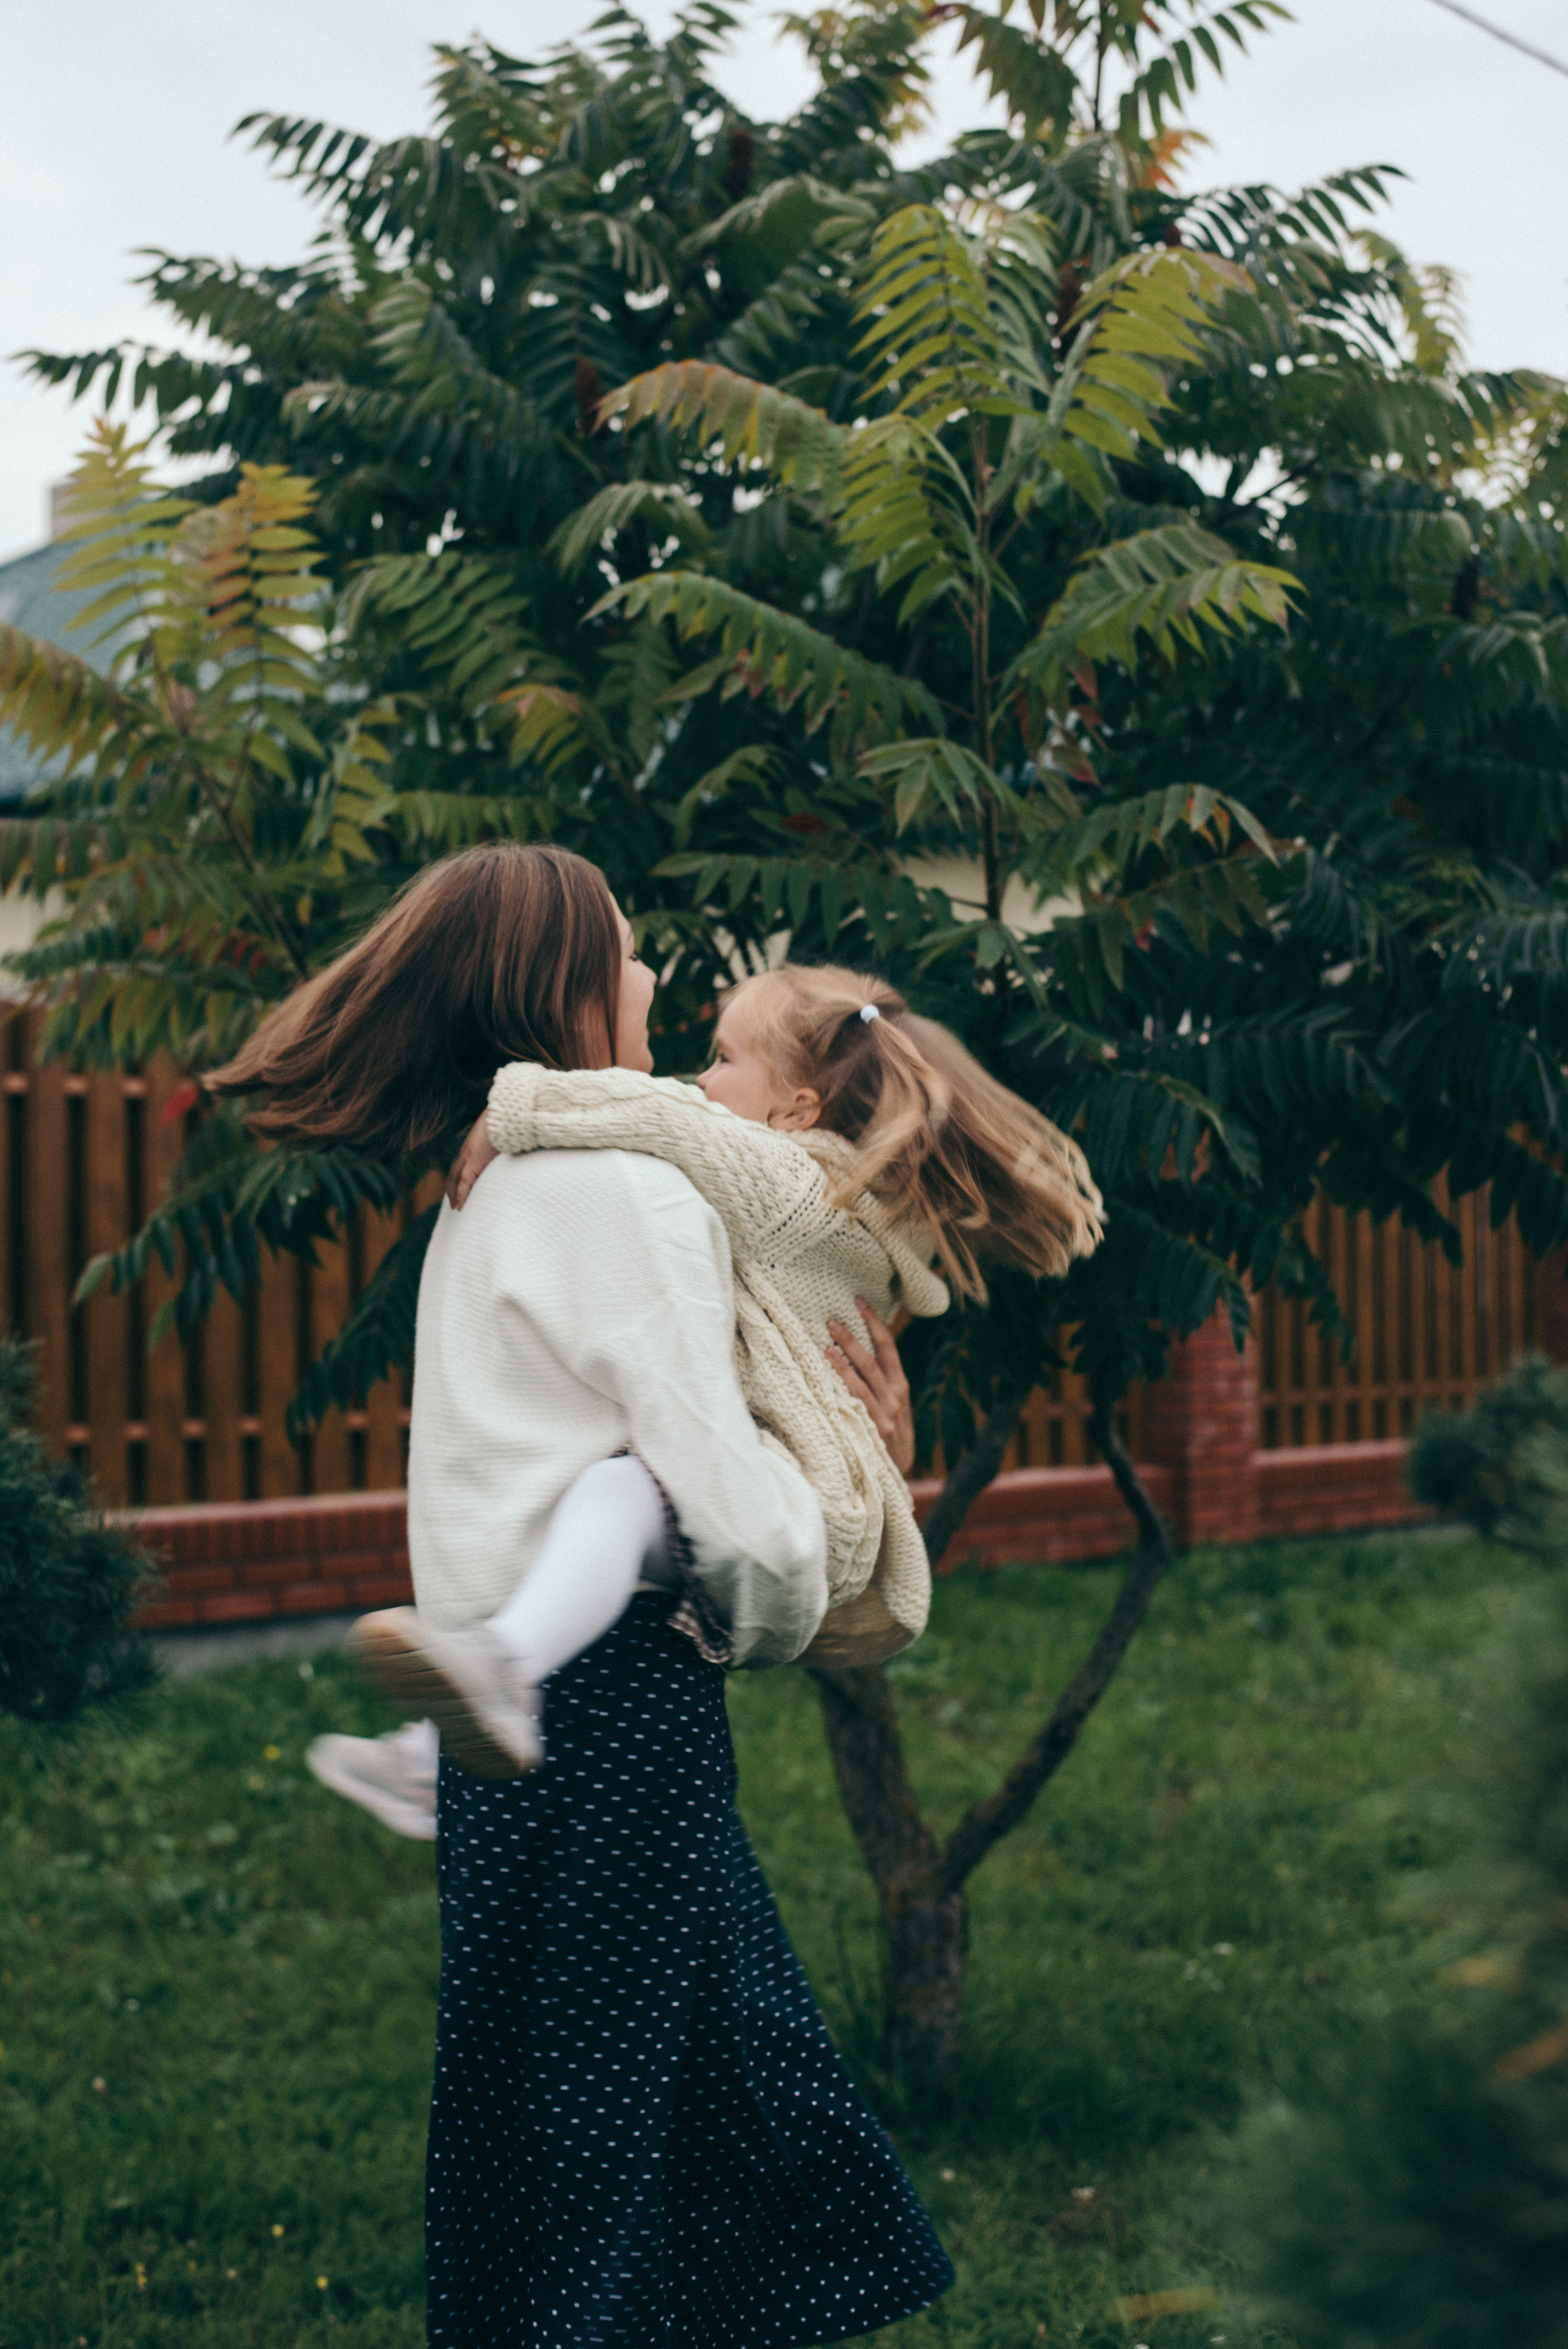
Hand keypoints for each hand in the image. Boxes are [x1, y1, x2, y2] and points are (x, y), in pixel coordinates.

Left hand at [446, 1109, 498, 1210]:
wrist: (504, 1116)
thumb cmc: (506, 1126)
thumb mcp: (503, 1141)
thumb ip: (502, 1151)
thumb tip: (513, 1157)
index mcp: (472, 1147)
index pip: (460, 1165)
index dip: (458, 1179)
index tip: (459, 1190)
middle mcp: (466, 1152)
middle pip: (453, 1174)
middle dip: (452, 1189)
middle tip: (454, 1204)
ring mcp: (467, 1156)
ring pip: (455, 1180)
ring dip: (453, 1194)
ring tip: (457, 1207)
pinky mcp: (472, 1161)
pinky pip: (463, 1182)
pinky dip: (461, 1194)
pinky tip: (461, 1205)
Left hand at [826, 1298, 914, 1476]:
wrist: (896, 1473)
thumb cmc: (888, 1432)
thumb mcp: (893, 1404)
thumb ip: (879, 1380)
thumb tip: (853, 1346)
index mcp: (899, 1385)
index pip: (888, 1347)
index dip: (875, 1323)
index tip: (860, 1301)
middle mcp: (894, 1397)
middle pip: (872, 1360)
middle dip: (853, 1338)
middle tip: (832, 1320)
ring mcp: (882, 1415)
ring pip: (862, 1382)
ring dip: (843, 1361)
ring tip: (824, 1344)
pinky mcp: (870, 1430)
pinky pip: (854, 1405)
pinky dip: (841, 1387)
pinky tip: (824, 1376)